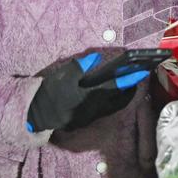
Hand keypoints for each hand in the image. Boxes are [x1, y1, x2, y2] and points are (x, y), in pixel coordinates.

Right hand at [26, 52, 149, 132]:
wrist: (36, 114)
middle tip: (138, 76)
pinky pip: (107, 110)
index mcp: (89, 94)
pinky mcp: (87, 120)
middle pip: (118, 98)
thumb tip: (95, 57)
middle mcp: (93, 107)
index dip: (130, 78)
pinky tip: (115, 95)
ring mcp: (91, 115)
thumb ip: (80, 65)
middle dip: (130, 87)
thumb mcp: (63, 75)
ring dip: (123, 95)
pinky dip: (114, 102)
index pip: (115, 85)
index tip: (141, 71)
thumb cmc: (50, 92)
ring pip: (114, 106)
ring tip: (130, 84)